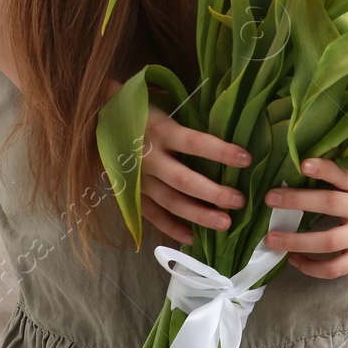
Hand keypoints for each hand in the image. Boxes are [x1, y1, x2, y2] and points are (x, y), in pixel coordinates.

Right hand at [137, 102, 252, 244]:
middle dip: (213, 193)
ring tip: (224, 224)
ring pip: (170, 202)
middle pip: (183, 180)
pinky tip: (193, 238)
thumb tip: (229, 136)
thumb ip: (188, 124)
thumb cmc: (144, 113)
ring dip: (198, 215)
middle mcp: (149, 158)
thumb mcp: (165, 109)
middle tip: (238, 202)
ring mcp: (138, 179)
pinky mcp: (130, 194)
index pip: (195, 142)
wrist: (101, 120)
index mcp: (161, 131)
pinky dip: (172, 228)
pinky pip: (152, 215)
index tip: (246, 159)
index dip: (220, 151)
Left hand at [261, 158, 347, 278]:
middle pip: (329, 206)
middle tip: (270, 198)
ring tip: (272, 238)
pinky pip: (336, 268)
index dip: (324, 169)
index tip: (303, 163)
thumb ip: (344, 179)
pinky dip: (312, 267)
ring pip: (328, 242)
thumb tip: (303, 172)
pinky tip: (295, 260)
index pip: (343, 175)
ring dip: (296, 241)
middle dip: (297, 202)